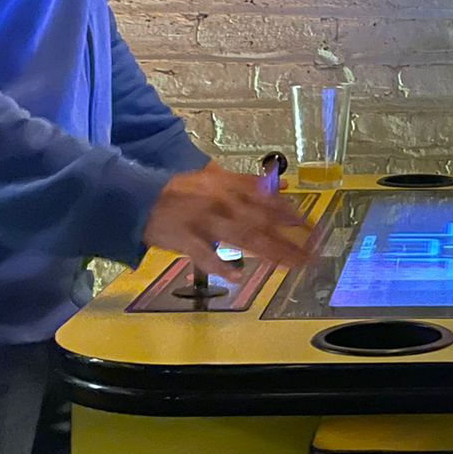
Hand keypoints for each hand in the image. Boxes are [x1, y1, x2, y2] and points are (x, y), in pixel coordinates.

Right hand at [144, 165, 309, 273]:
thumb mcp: (215, 177)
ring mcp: (204, 222)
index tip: (310, 225)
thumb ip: (248, 183)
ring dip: (270, 251)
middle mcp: (221, 203)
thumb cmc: (182, 190)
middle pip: (261, 221)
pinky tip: (237, 276)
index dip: (289, 212)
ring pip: (243, 238)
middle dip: (289, 237)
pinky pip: (205, 255)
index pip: (266, 199)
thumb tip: (283, 187)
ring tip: (292, 264)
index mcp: (228, 186)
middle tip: (312, 251)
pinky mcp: (186, 240)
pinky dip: (221, 266)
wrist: (141, 199)